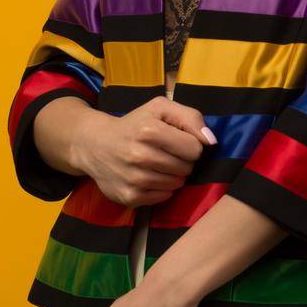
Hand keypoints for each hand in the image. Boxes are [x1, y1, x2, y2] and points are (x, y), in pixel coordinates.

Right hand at [70, 96, 216, 206]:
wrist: (95, 145)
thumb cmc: (134, 124)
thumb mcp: (160, 108)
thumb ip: (190, 117)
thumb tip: (211, 142)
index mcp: (149, 131)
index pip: (194, 148)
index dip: (189, 144)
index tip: (175, 140)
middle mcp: (139, 156)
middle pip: (187, 167)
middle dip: (182, 160)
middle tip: (165, 152)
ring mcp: (133, 179)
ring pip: (177, 183)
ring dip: (173, 174)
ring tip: (157, 163)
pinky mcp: (129, 197)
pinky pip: (164, 196)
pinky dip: (162, 188)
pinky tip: (149, 176)